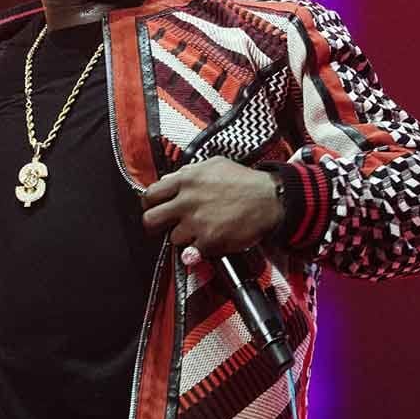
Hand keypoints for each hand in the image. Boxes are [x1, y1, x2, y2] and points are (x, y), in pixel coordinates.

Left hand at [140, 157, 284, 264]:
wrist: (269, 198)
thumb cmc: (243, 181)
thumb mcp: (213, 165)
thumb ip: (188, 172)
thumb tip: (168, 180)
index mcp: (186, 180)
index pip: (150, 195)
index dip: (150, 204)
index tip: (155, 208)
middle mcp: (187, 201)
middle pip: (150, 220)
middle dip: (154, 226)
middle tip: (165, 227)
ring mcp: (197, 222)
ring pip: (173, 238)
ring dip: (183, 238)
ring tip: (197, 232)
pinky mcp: (209, 240)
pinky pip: (190, 253)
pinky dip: (196, 252)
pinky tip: (205, 244)